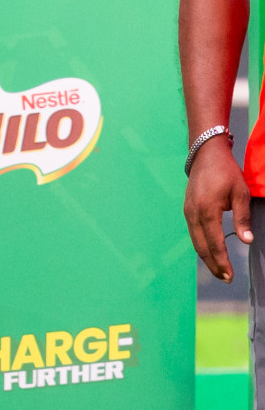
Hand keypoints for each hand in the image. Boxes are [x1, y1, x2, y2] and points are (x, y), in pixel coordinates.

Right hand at [184, 138, 252, 281]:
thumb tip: (247, 241)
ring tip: (218, 270)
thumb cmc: (226, 172)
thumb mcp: (240, 193)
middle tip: (225, 278)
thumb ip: (242, 218)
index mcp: (207, 210)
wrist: (205, 155)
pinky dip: (201, 246)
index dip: (222, 261)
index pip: (215, 243)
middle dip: (213, 264)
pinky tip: (209, 252)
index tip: (230, 275)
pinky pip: (193, 233)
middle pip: (202, 246)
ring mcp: (188, 211)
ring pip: (195, 241)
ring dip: (206, 257)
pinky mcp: (187, 209)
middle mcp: (193, 214)